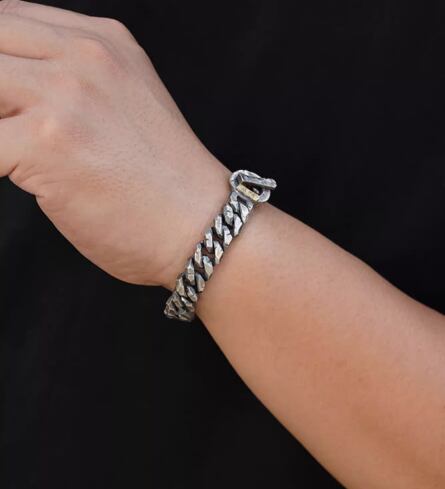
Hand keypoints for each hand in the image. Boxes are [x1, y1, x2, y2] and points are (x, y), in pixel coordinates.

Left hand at [0, 0, 230, 287]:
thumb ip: (72, 86)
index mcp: (103, 43)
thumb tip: (12, 101)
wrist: (202, 226)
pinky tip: (17, 179)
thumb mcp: (127, 106)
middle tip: (8, 134)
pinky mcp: (48, 141)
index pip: (7, 21)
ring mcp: (67, 95)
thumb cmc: (165, 183)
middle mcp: (85, 57)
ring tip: (16, 156)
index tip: (2, 104)